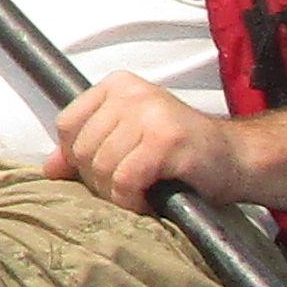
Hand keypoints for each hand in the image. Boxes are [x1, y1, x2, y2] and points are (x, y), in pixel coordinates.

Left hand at [51, 70, 251, 218]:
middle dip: (98, 181)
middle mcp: (132, 93)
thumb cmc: (180, 153)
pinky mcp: (165, 140)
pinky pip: (124, 180)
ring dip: (117, 194)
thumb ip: (87, 148)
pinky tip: (148, 200)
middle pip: (81, 149)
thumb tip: (48, 169)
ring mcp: (150, 114)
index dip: (77, 158)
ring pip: (101, 167)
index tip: (103, 172)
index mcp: (117, 85)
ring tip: (140, 193)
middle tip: (127, 188)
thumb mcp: (128, 140)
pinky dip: (131, 200)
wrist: (237, 159)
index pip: (66, 124)